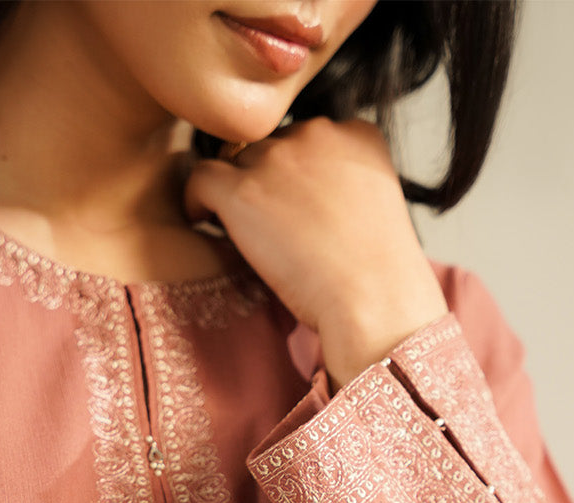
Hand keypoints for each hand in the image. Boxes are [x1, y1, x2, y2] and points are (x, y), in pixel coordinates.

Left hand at [182, 118, 448, 391]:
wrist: (373, 299)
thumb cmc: (377, 274)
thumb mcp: (374, 206)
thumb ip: (342, 183)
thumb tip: (301, 196)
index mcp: (356, 132)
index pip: (308, 138)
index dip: (295, 174)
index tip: (293, 209)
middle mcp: (316, 132)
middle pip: (269, 147)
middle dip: (264, 182)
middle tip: (269, 228)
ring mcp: (276, 158)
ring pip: (235, 162)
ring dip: (235, 193)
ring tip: (244, 233)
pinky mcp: (242, 191)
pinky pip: (200, 178)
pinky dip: (197, 200)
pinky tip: (204, 222)